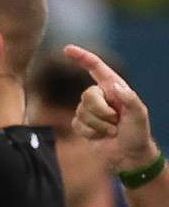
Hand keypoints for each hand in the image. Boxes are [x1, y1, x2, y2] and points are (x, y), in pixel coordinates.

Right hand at [64, 45, 159, 172]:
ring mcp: (89, 111)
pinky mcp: (81, 124)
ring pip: (81, 111)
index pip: (95, 68)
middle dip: (101, 111)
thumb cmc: (137, 134)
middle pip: (87, 95)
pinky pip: (77, 124)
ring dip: (98, 125)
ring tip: (111, 131)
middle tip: (115, 121)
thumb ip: (129, 99)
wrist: (128, 157)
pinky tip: (100, 137)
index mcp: (114, 88)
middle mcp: (100, 97)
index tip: (67, 49)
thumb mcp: (139, 115)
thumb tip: (113, 87)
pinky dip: (90, 133)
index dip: (82, 57)